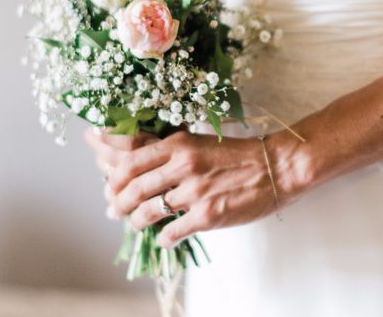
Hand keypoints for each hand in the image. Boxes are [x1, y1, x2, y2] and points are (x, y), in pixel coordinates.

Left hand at [85, 129, 305, 247]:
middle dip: (116, 202)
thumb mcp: (199, 142)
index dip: (111, 173)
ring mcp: (194, 192)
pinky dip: (163, 239)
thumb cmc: (238, 154)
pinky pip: (172, 232)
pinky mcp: (208, 216)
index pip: (129, 157)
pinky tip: (165, 239)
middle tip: (113, 209)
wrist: (276, 168)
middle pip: (131, 186)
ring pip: (147, 211)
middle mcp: (182, 165)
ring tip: (135, 223)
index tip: (106, 184)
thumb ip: (168, 150)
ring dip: (135, 221)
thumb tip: (135, 158)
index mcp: (179, 143)